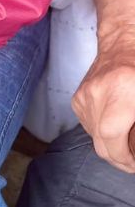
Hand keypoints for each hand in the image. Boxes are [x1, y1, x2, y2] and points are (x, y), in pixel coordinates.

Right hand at [72, 30, 134, 171]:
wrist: (122, 42)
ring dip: (109, 146)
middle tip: (132, 162)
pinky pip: (88, 126)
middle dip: (117, 159)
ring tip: (125, 144)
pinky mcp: (78, 98)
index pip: (111, 136)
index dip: (122, 157)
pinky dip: (101, 133)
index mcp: (121, 90)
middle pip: (100, 141)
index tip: (134, 164)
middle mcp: (98, 93)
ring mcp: (84, 95)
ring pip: (93, 136)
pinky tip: (114, 128)